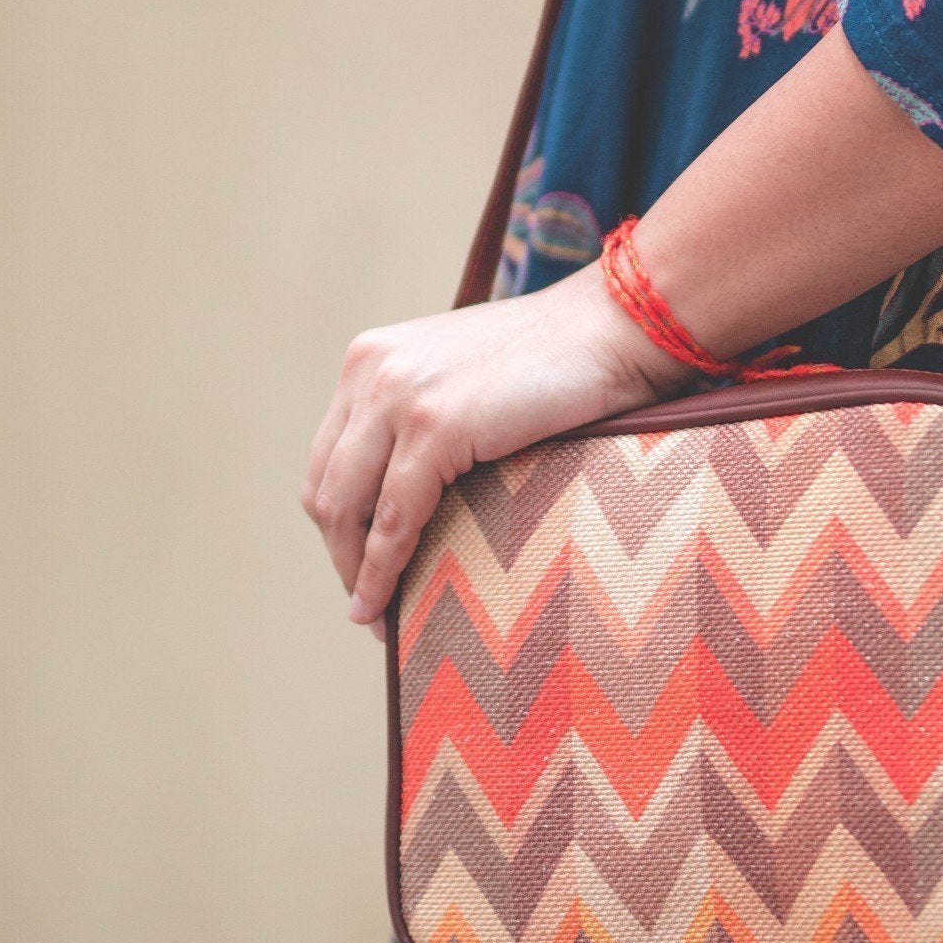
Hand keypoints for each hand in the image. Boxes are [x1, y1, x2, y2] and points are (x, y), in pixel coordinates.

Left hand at [302, 267, 680, 630]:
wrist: (615, 326)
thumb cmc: (561, 360)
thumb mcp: (465, 380)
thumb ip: (425, 416)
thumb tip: (409, 499)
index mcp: (370, 359)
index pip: (328, 460)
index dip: (338, 525)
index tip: (357, 570)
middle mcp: (370, 371)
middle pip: (326, 488)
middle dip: (341, 556)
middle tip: (367, 606)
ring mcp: (399, 395)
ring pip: (346, 508)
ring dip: (355, 572)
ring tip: (378, 616)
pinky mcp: (435, 425)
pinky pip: (394, 518)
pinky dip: (384, 569)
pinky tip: (390, 603)